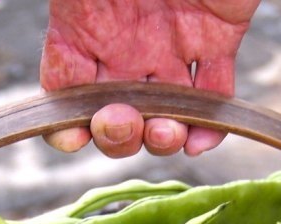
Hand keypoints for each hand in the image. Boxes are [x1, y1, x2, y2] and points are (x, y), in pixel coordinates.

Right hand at [0, 0, 259, 157]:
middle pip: (113, 114)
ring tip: (165, 132)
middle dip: (114, 134)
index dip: (64, 125)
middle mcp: (123, 46)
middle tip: (120, 121)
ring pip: (163, 115)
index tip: (71, 133)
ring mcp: (169, 46)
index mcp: (80, 26)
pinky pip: (215, 94)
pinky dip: (210, 124)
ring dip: (159, 139)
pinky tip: (201, 136)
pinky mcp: (217, 39)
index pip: (63, 90)